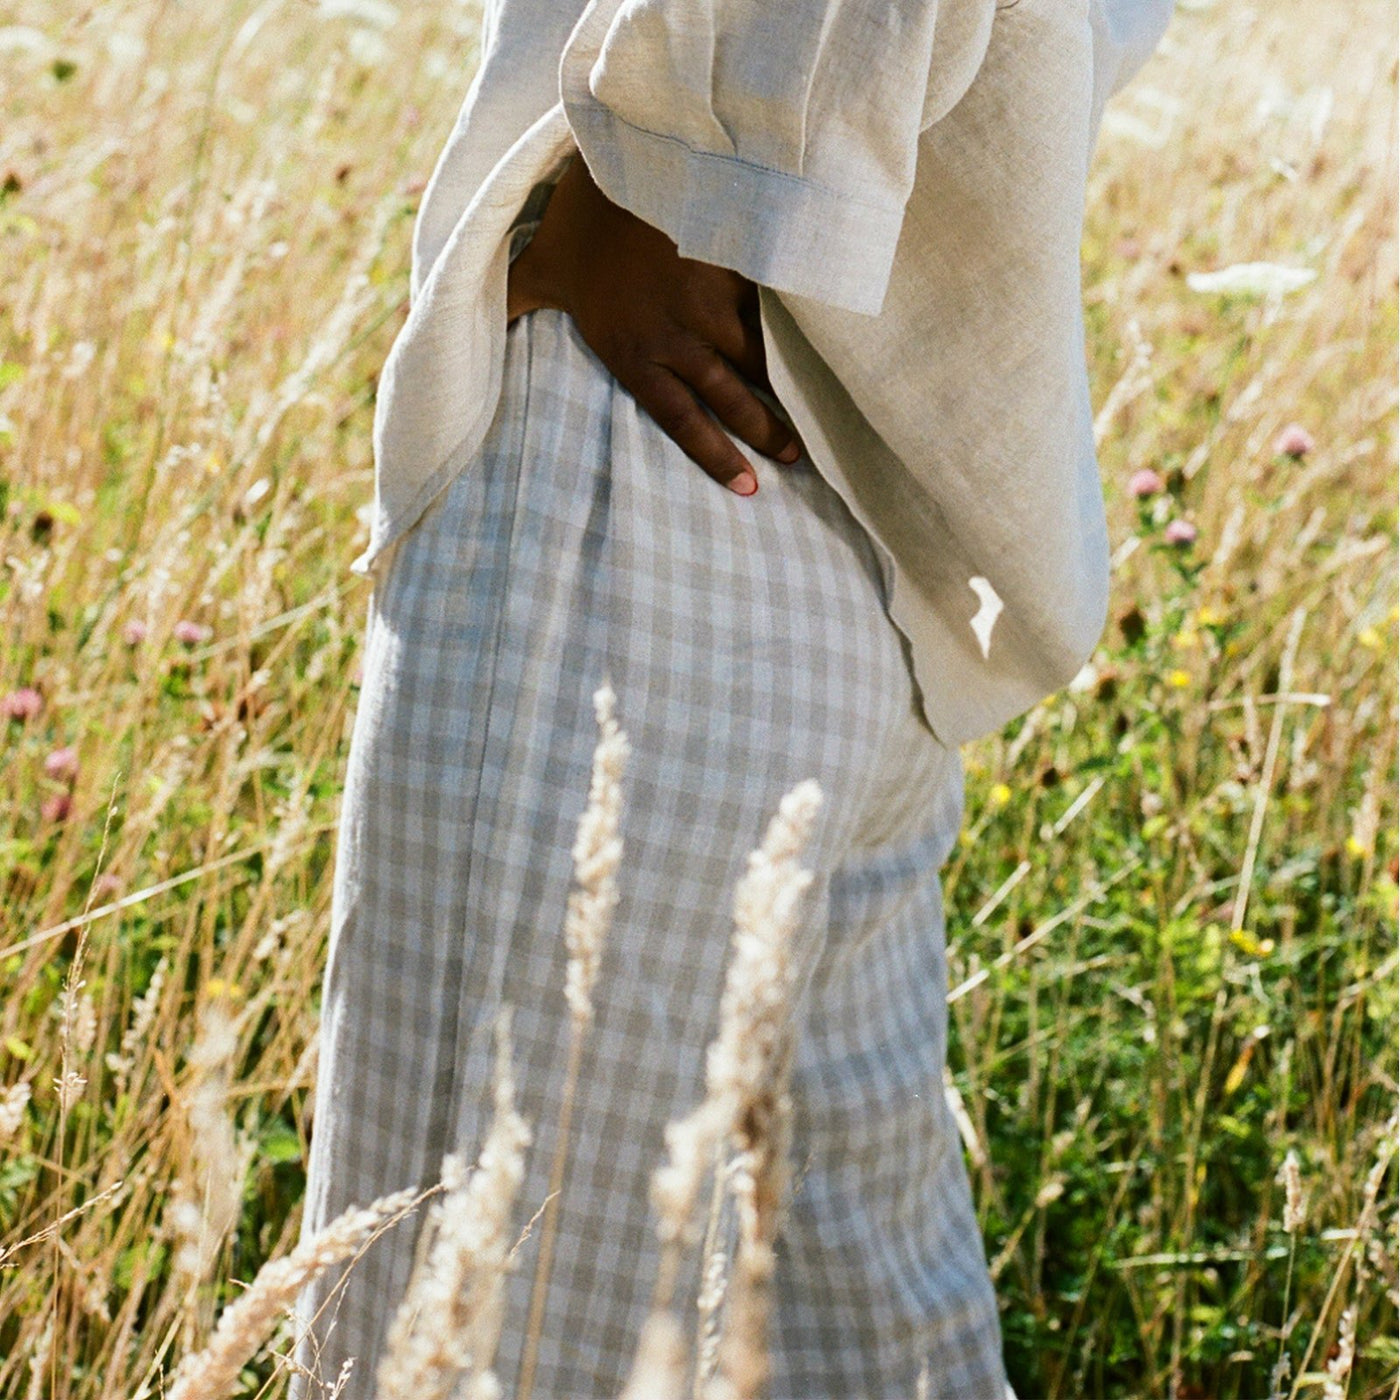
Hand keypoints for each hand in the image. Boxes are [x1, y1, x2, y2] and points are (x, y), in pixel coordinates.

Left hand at [506, 152, 800, 494]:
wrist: (625, 154)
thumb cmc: (577, 218)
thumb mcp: (538, 266)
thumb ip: (516, 301)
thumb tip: (461, 320)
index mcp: (632, 349)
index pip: (680, 419)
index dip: (715, 457)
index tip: (748, 489)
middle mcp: (677, 335)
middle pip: (731, 397)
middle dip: (766, 431)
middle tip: (795, 458)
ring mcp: (712, 301)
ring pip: (757, 356)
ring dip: (782, 386)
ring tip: (807, 411)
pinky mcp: (737, 266)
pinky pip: (766, 308)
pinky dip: (786, 329)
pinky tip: (808, 347)